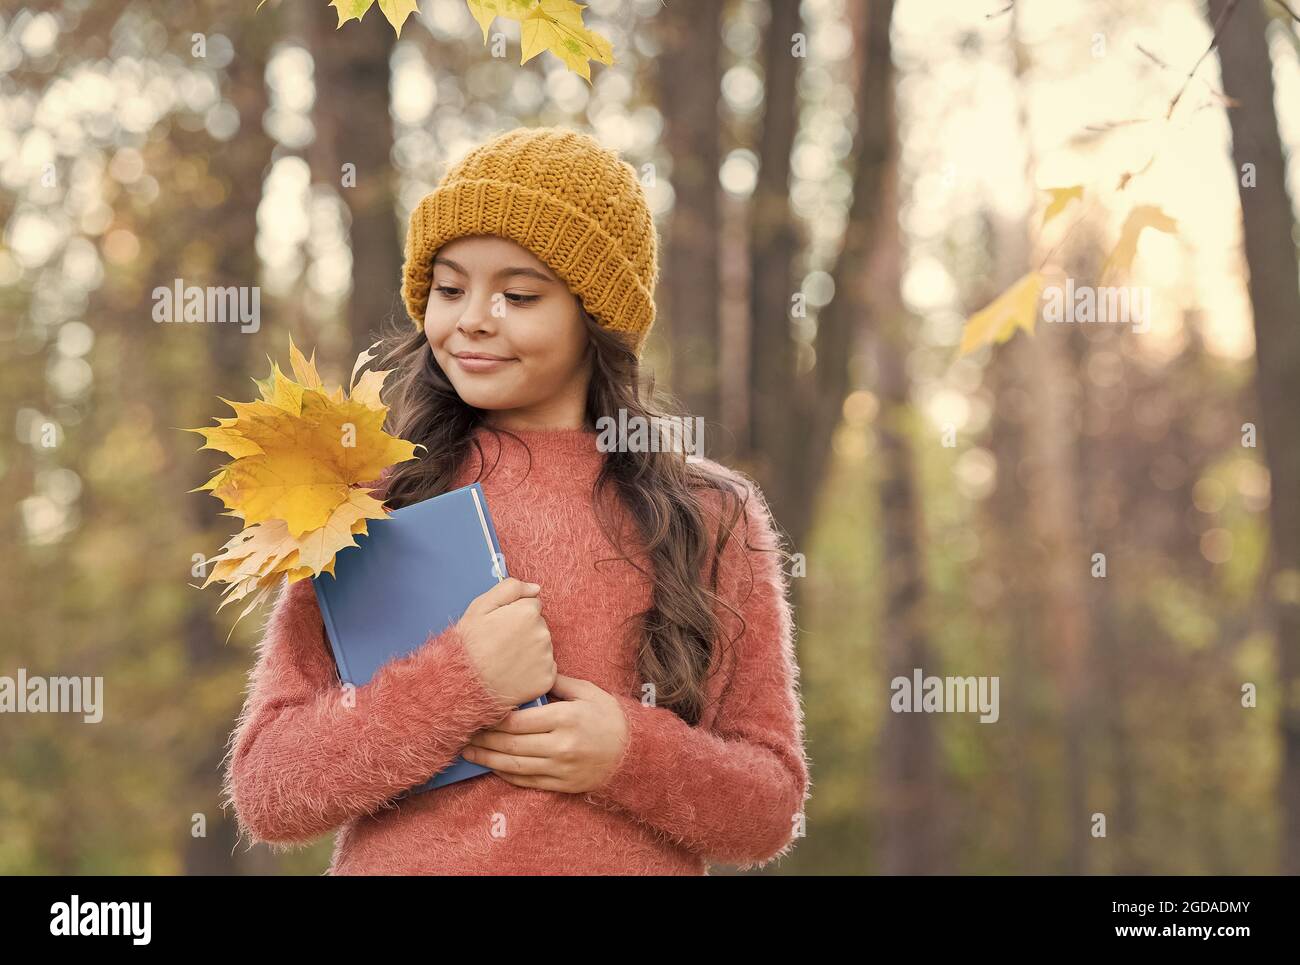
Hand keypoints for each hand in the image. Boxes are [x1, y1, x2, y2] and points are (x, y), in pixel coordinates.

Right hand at [456, 578, 555, 706]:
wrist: (465, 684)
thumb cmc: (470, 644)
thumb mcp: (480, 606)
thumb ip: (510, 588)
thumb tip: (535, 588)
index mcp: (528, 612)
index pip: (532, 604)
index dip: (515, 613)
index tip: (501, 625)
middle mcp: (543, 633)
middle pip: (539, 624)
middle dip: (524, 630)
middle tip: (501, 644)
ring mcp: (546, 657)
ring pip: (542, 646)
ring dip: (530, 649)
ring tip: (506, 659)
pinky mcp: (547, 679)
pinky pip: (546, 667)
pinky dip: (534, 669)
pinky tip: (515, 672)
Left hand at [462, 675, 628, 792]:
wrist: (635, 754)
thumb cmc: (611, 718)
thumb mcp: (588, 692)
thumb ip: (557, 682)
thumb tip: (531, 672)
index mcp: (565, 718)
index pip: (518, 720)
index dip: (493, 717)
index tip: (476, 711)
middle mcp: (560, 745)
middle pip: (511, 743)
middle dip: (484, 738)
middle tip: (463, 731)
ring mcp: (560, 768)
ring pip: (514, 765)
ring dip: (487, 759)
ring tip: (468, 752)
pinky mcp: (561, 784)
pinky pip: (527, 781)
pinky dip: (506, 774)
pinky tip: (492, 766)